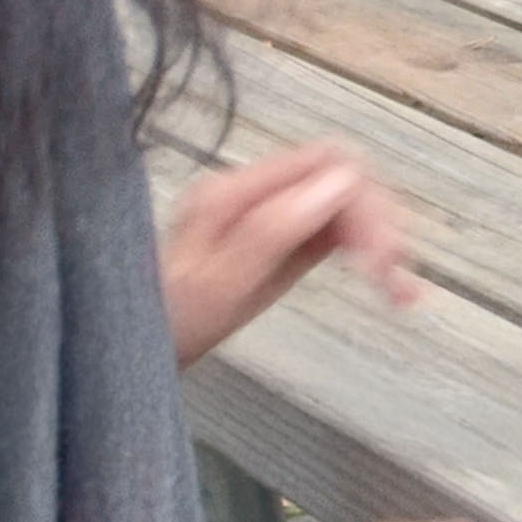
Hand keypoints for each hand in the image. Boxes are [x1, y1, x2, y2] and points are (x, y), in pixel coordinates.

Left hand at [162, 142, 417, 368]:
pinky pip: (332, 228)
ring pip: (344, 201)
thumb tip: (343, 182)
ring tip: (400, 290)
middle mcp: (253, 190)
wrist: (120, 358)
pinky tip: (384, 282)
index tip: (384, 259)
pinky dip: (363, 251)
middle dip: (377, 221)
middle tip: (397, 281)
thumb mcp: (215, 288)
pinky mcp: (276, 237)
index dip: (364, 202)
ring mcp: (265, 212)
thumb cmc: (162, 329)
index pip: (325, 163)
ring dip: (379, 238)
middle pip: (340, 177)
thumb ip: (275, 230)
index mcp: (235, 191)